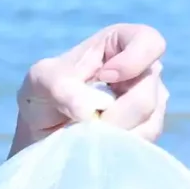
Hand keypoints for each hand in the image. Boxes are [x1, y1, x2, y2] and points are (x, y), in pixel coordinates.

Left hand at [12, 24, 168, 154]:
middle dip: (114, 112)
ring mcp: (149, 104)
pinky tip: (96, 143)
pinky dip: (115, 147)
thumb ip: (59, 87)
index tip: (105, 76)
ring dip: (112, 132)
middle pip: (147, 92)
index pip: (150, 41)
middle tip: (84, 120)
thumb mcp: (39, 82)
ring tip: (85, 131)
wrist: (42, 136)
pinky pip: (143, 143)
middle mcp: (142, 72)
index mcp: (119, 45)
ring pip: (148, 121)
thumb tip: (88, 110)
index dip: (134, 60)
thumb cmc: (43, 97)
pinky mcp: (147, 133)